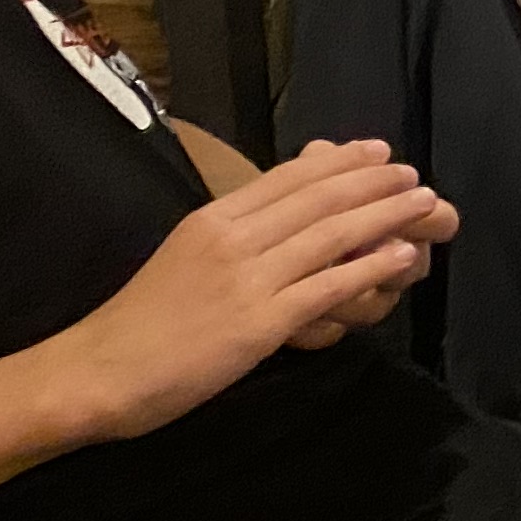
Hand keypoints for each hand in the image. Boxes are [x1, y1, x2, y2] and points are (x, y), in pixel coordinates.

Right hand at [56, 142, 456, 440]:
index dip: (337, 162)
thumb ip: (228, 243)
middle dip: (372, 180)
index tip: (374, 150)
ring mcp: (247, 278)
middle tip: (411, 171)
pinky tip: (403, 256)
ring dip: (385, 214)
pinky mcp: (258, 321)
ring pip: (331, 234)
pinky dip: (371, 267)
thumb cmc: (139, 325)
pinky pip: (326, 287)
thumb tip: (274, 231)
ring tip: (424, 202)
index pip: (285, 179)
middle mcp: (232, 238)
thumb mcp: (183, 261)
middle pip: (317, 198)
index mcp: (212, 219)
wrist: (96, 371)